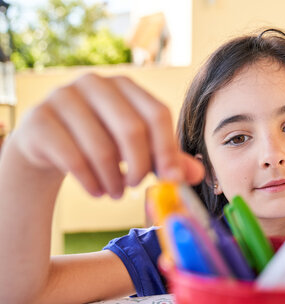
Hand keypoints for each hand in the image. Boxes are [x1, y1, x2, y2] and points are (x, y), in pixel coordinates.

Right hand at [10, 73, 203, 197]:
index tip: (172, 179)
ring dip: (114, 181)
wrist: (47, 143)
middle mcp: (94, 83)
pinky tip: (96, 190)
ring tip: (115, 193)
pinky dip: (91, 183)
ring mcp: (63, 97)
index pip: (157, 113)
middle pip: (131, 129)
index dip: (168, 149)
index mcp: (125, 85)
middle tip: (136, 186)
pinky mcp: (38, 119)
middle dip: (140, 166)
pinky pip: (73, 159)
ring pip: (102, 148)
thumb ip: (167, 159)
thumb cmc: (102, 142)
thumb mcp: (136, 148)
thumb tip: (198, 174)